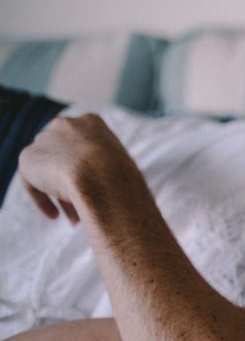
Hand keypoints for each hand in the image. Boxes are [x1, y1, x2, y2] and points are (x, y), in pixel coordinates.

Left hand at [18, 113, 137, 224]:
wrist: (100, 175)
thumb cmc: (120, 176)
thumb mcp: (121, 167)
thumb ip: (106, 169)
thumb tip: (101, 188)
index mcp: (92, 122)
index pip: (85, 146)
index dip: (91, 170)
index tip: (97, 189)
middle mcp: (66, 125)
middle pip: (65, 158)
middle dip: (73, 184)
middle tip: (84, 207)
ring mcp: (45, 139)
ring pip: (51, 172)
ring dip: (61, 195)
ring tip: (74, 218)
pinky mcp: (28, 157)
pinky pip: (33, 183)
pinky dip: (43, 200)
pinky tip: (55, 216)